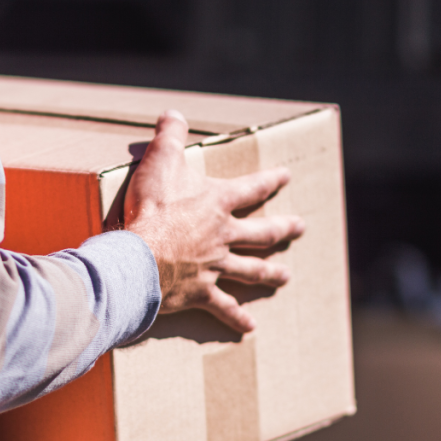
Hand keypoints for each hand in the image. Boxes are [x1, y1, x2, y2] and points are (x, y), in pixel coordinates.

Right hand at [124, 110, 304, 331]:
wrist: (139, 256)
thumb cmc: (151, 208)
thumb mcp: (158, 162)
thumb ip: (168, 136)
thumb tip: (172, 114)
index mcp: (217, 203)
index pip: (251, 188)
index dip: (270, 181)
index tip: (287, 176)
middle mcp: (224, 235)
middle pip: (262, 233)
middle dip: (283, 229)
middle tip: (300, 228)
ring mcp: (216, 266)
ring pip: (251, 270)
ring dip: (270, 272)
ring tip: (285, 276)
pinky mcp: (201, 292)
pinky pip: (223, 305)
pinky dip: (236, 317)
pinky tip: (249, 327)